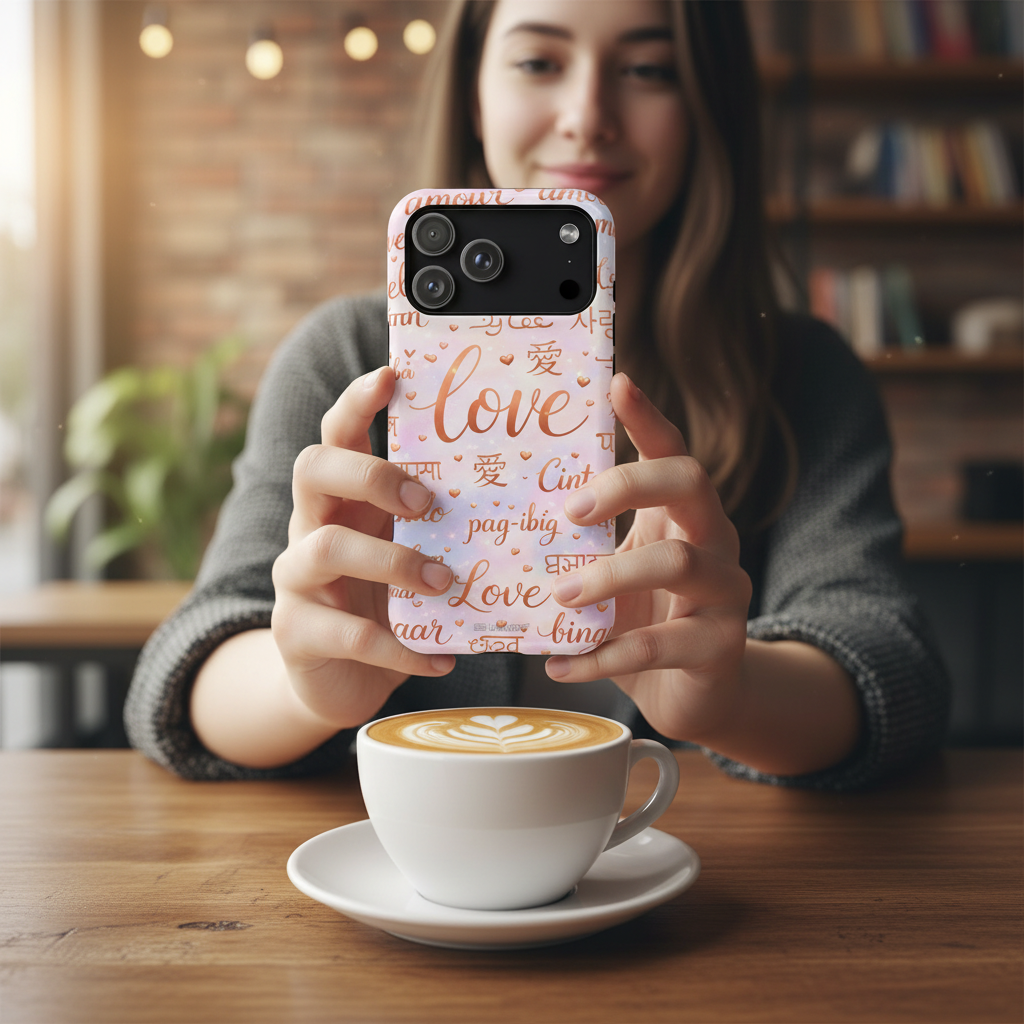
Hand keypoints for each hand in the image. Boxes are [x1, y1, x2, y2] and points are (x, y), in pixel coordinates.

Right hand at [270, 366, 455, 729]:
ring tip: (443, 582)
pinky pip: (348, 635)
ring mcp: (295, 580)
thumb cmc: (387, 600)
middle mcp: (308, 526)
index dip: (355, 402)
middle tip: (426, 502)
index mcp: (341, 498)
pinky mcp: (298, 633)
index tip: (390, 376)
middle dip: (370, 476)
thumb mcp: (410, 552)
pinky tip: (441, 659)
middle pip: (311, 470)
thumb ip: (440, 525)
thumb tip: (529, 493)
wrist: (339, 678)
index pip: (335, 434)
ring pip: (323, 549)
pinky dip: (400, 648)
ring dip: (391, 562)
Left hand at [545, 372, 752, 744]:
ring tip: (559, 596)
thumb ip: (577, 550)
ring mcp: (726, 590)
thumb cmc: (640, 619)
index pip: (670, 450)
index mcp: (680, 513)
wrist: (692, 694)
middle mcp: (713, 539)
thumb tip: (493, 526)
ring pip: (678, 561)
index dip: (647, 416)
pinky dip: (602, 656)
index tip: (617, 383)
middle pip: (690, 482)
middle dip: (627, 485)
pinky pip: (661, 644)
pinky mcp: (721, 645)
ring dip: (608, 576)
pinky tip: (561, 666)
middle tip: (570, 511)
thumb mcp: (609, 574)